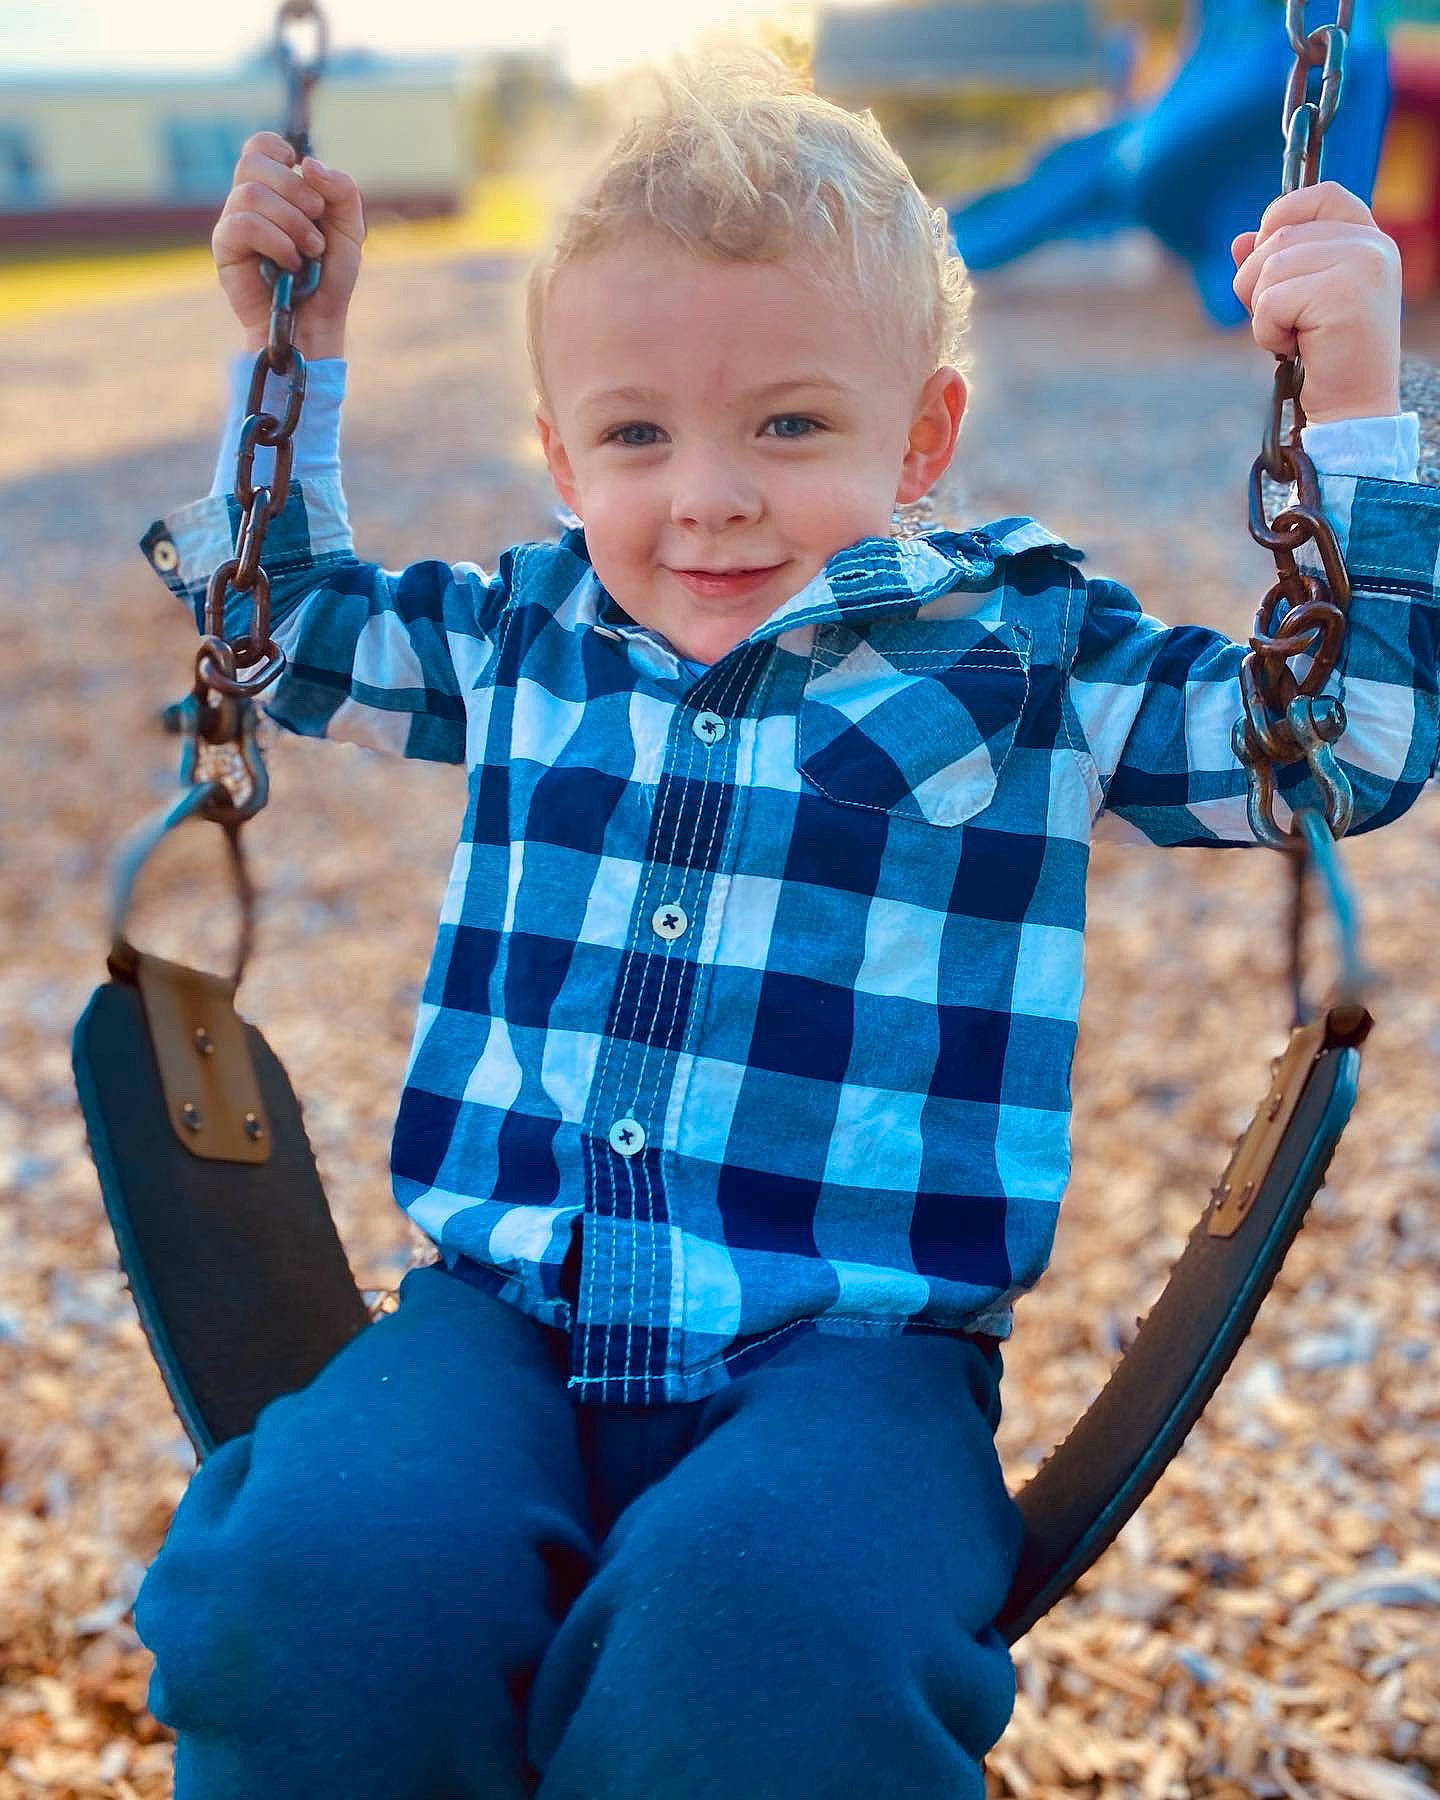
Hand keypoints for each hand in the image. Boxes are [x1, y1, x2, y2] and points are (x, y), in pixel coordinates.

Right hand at [212, 131, 365, 358]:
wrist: (316, 324)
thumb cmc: (329, 278)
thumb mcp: (349, 230)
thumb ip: (342, 190)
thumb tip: (307, 163)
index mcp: (274, 189)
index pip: (260, 146)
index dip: (280, 151)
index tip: (305, 180)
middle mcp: (248, 202)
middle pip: (254, 162)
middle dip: (295, 190)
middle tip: (317, 222)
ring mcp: (233, 223)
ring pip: (252, 194)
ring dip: (291, 222)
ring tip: (310, 251)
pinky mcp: (224, 248)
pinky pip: (244, 224)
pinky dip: (277, 241)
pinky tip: (290, 263)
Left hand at [1231, 181, 1401, 424]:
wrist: (1351, 410)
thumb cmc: (1323, 359)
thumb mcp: (1296, 303)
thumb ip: (1274, 265)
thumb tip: (1240, 240)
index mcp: (1368, 239)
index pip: (1320, 195)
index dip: (1280, 217)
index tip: (1268, 263)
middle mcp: (1372, 244)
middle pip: (1278, 236)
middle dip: (1257, 284)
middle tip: (1284, 322)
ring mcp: (1363, 265)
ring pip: (1269, 268)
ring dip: (1264, 312)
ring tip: (1295, 337)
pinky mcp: (1344, 294)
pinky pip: (1271, 301)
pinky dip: (1267, 332)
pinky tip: (1296, 348)